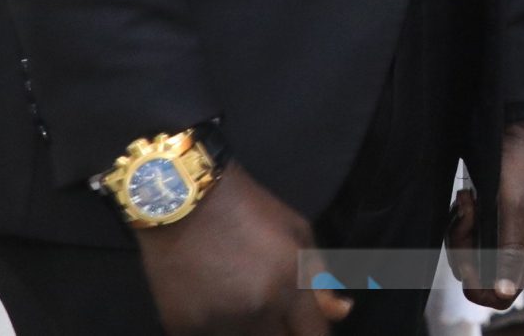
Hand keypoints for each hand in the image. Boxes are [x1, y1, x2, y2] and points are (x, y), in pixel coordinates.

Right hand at [134, 164, 345, 333]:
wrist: (185, 201)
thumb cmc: (249, 211)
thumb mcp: (297, 233)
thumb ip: (319, 278)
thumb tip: (340, 312)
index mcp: (289, 286)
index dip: (314, 332)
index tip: (306, 324)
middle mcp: (256, 312)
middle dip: (284, 331)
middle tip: (275, 310)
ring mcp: (217, 324)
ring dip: (251, 331)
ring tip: (240, 299)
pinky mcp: (183, 328)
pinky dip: (217, 329)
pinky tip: (215, 304)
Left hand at [447, 119, 523, 309]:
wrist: (519, 127)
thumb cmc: (522, 165)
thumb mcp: (515, 208)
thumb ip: (507, 252)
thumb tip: (503, 293)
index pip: (503, 294)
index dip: (480, 286)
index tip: (468, 257)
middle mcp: (515, 246)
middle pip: (478, 275)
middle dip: (464, 249)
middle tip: (467, 216)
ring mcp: (500, 231)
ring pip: (467, 254)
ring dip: (460, 229)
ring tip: (467, 200)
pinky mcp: (488, 216)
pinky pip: (465, 233)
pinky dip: (460, 217)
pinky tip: (467, 196)